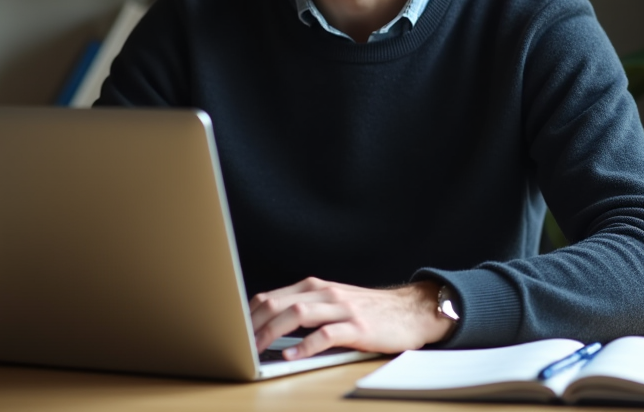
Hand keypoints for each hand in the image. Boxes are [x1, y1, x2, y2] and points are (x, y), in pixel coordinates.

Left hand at [249, 277, 455, 359]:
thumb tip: (269, 325)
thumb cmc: (369, 310)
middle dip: (253, 323)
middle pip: (279, 303)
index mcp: (316, 287)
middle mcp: (326, 293)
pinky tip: (291, 355)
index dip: (248, 313)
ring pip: (298, 315)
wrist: (411, 310)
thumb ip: (306, 308)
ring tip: (256, 348)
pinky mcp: (358, 328)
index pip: (272, 296)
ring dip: (272, 333)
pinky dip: (305, 345)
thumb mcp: (334, 302)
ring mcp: (342, 309)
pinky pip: (326, 335)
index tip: (232, 331)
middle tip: (237, 343)